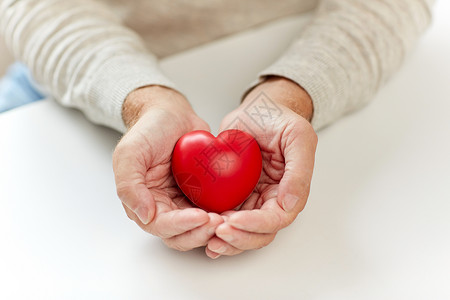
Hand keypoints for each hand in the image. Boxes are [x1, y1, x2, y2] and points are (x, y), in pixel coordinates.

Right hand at [113, 86, 222, 250]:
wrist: (171, 114)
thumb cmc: (148, 130)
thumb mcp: (129, 153)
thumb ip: (128, 185)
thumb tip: (144, 215)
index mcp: (142, 202)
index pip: (161, 225)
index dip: (181, 225)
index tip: (201, 216)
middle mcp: (163, 207)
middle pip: (181, 235)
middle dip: (200, 232)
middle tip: (219, 221)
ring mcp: (183, 202)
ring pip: (198, 229)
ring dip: (212, 229)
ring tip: (229, 219)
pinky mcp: (201, 195)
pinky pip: (212, 211)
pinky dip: (222, 216)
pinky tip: (235, 212)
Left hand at [206, 77, 317, 257]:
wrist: (256, 108)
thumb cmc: (278, 119)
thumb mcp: (297, 137)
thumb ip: (299, 172)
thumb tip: (290, 205)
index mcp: (289, 190)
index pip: (276, 219)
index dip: (256, 225)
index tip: (235, 221)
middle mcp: (270, 199)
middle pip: (259, 233)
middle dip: (239, 238)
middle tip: (218, 233)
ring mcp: (250, 198)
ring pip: (241, 231)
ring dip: (226, 240)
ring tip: (209, 239)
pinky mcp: (231, 194)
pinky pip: (223, 216)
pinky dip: (213, 227)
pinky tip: (201, 230)